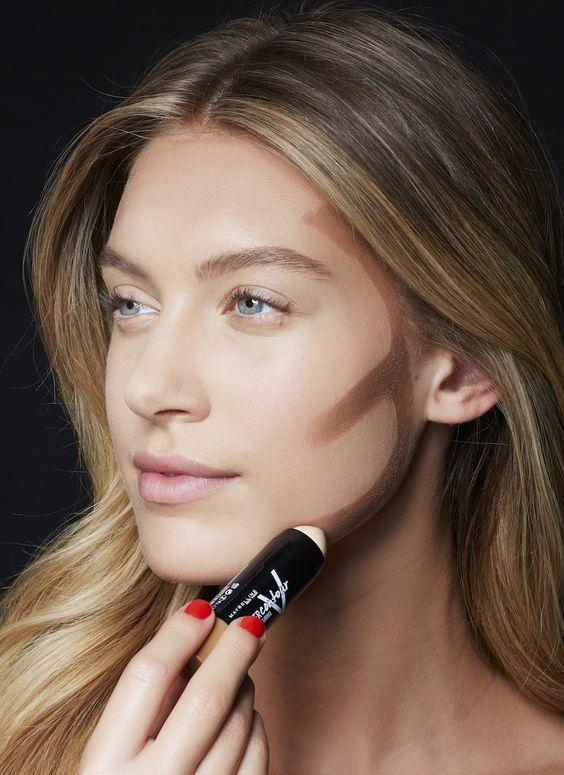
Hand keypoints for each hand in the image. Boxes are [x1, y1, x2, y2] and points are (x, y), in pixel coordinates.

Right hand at [79, 599, 268, 773]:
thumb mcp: (112, 758)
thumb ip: (142, 712)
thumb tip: (190, 650)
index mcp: (106, 766)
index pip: (145, 678)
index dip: (178, 635)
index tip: (202, 609)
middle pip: (206, 699)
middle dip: (234, 652)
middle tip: (251, 625)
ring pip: (239, 726)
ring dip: (246, 690)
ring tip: (238, 678)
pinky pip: (258, 758)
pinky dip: (257, 728)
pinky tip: (245, 721)